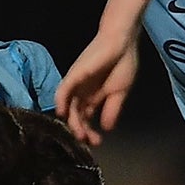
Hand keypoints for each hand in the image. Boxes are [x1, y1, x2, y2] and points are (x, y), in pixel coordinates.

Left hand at [55, 30, 140, 144]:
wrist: (123, 41)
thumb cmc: (122, 63)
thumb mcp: (119, 92)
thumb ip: (112, 109)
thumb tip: (107, 128)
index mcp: (92, 97)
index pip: (85, 119)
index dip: (89, 132)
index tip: (97, 142)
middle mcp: (81, 93)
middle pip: (76, 116)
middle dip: (82, 131)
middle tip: (90, 142)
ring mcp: (76, 84)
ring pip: (69, 107)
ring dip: (73, 122)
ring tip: (80, 135)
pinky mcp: (74, 75)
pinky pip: (63, 90)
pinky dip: (61, 102)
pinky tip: (63, 114)